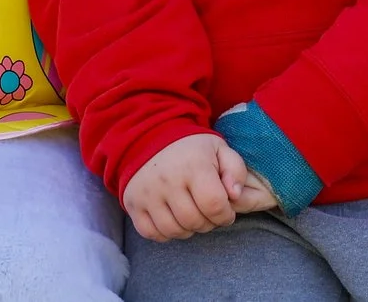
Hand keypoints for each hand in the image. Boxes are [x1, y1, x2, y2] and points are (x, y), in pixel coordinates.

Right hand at [121, 132, 277, 241]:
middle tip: (207, 212)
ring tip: (191, 214)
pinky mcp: (132, 203)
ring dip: (187, 229)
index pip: (214, 205)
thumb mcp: (218, 149)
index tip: (225, 210)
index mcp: (193, 165)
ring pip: (174, 230)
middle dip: (208, 222)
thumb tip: (235, 195)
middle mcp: (167, 180)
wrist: (149, 136)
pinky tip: (172, 218)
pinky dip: (165, 232)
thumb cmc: (191, 148)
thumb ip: (235, 170)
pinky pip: (151, 232)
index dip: (225, 215)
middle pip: (194, 221)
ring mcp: (147, 193)